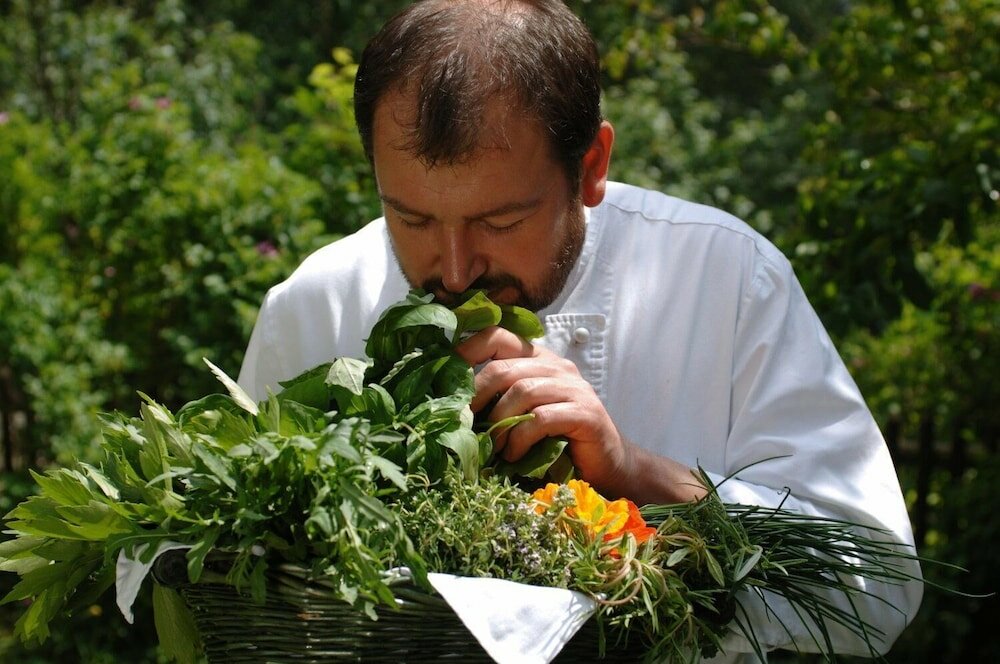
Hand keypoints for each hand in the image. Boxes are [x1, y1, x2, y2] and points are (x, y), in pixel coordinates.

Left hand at [455, 325, 628, 491]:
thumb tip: (451, 404)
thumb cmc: (557, 440)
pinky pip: (542, 418)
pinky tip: (514, 454)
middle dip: (477, 397)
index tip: (445, 375)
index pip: (498, 336)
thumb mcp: (523, 413)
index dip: (467, 351)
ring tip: (493, 447)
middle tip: (465, 424)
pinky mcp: (585, 413)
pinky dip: (520, 438)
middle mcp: (557, 366)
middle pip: (504, 367)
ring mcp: (574, 388)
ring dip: (499, 423)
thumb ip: (498, 399)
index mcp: (539, 359)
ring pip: (522, 391)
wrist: (607, 465)